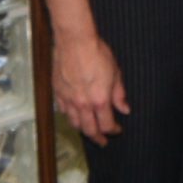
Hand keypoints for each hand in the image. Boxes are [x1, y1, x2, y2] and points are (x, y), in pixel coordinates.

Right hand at [54, 28, 130, 142]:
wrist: (75, 41)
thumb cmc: (96, 53)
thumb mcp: (116, 73)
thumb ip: (119, 94)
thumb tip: (124, 109)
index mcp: (100, 100)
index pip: (107, 125)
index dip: (114, 131)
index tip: (117, 130)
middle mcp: (83, 104)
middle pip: (89, 130)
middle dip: (97, 138)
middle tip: (102, 141)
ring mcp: (68, 99)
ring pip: (74, 123)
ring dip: (83, 130)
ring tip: (88, 131)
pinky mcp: (58, 92)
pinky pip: (63, 111)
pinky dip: (70, 117)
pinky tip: (74, 116)